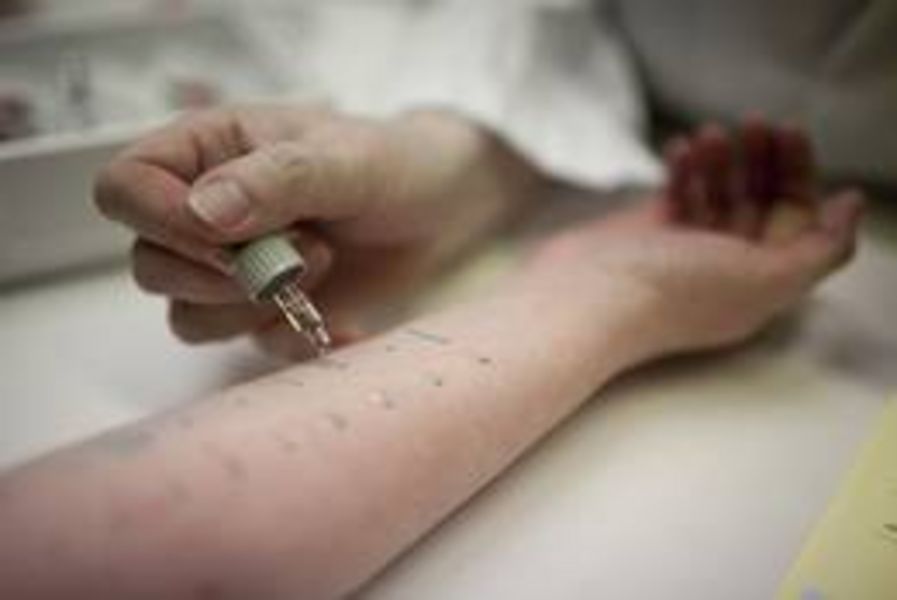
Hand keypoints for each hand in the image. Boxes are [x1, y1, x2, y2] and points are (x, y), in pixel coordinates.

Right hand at [95, 104, 543, 356]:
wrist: (444, 208)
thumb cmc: (393, 163)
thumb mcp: (344, 159)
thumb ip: (276, 180)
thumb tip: (201, 212)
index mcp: (207, 153)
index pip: (126, 189)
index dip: (161, 221)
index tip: (228, 237)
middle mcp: (206, 214)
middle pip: (150, 266)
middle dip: (219, 275)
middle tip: (298, 253)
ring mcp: (235, 270)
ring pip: (190, 319)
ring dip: (255, 308)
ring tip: (323, 267)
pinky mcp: (271, 312)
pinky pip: (253, 346)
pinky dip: (297, 340)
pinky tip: (346, 322)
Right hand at [526, 118, 862, 355]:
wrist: (583, 299)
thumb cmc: (668, 292)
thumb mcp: (764, 278)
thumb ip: (822, 248)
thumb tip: (851, 207)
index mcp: (760, 286)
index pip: (798, 225)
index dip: (801, 179)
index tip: (791, 137)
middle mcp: (726, 268)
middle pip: (761, 203)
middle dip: (763, 160)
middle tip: (757, 124)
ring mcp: (685, 250)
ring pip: (719, 193)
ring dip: (720, 159)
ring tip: (707, 136)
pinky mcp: (648, 233)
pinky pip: (678, 191)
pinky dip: (684, 167)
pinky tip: (679, 149)